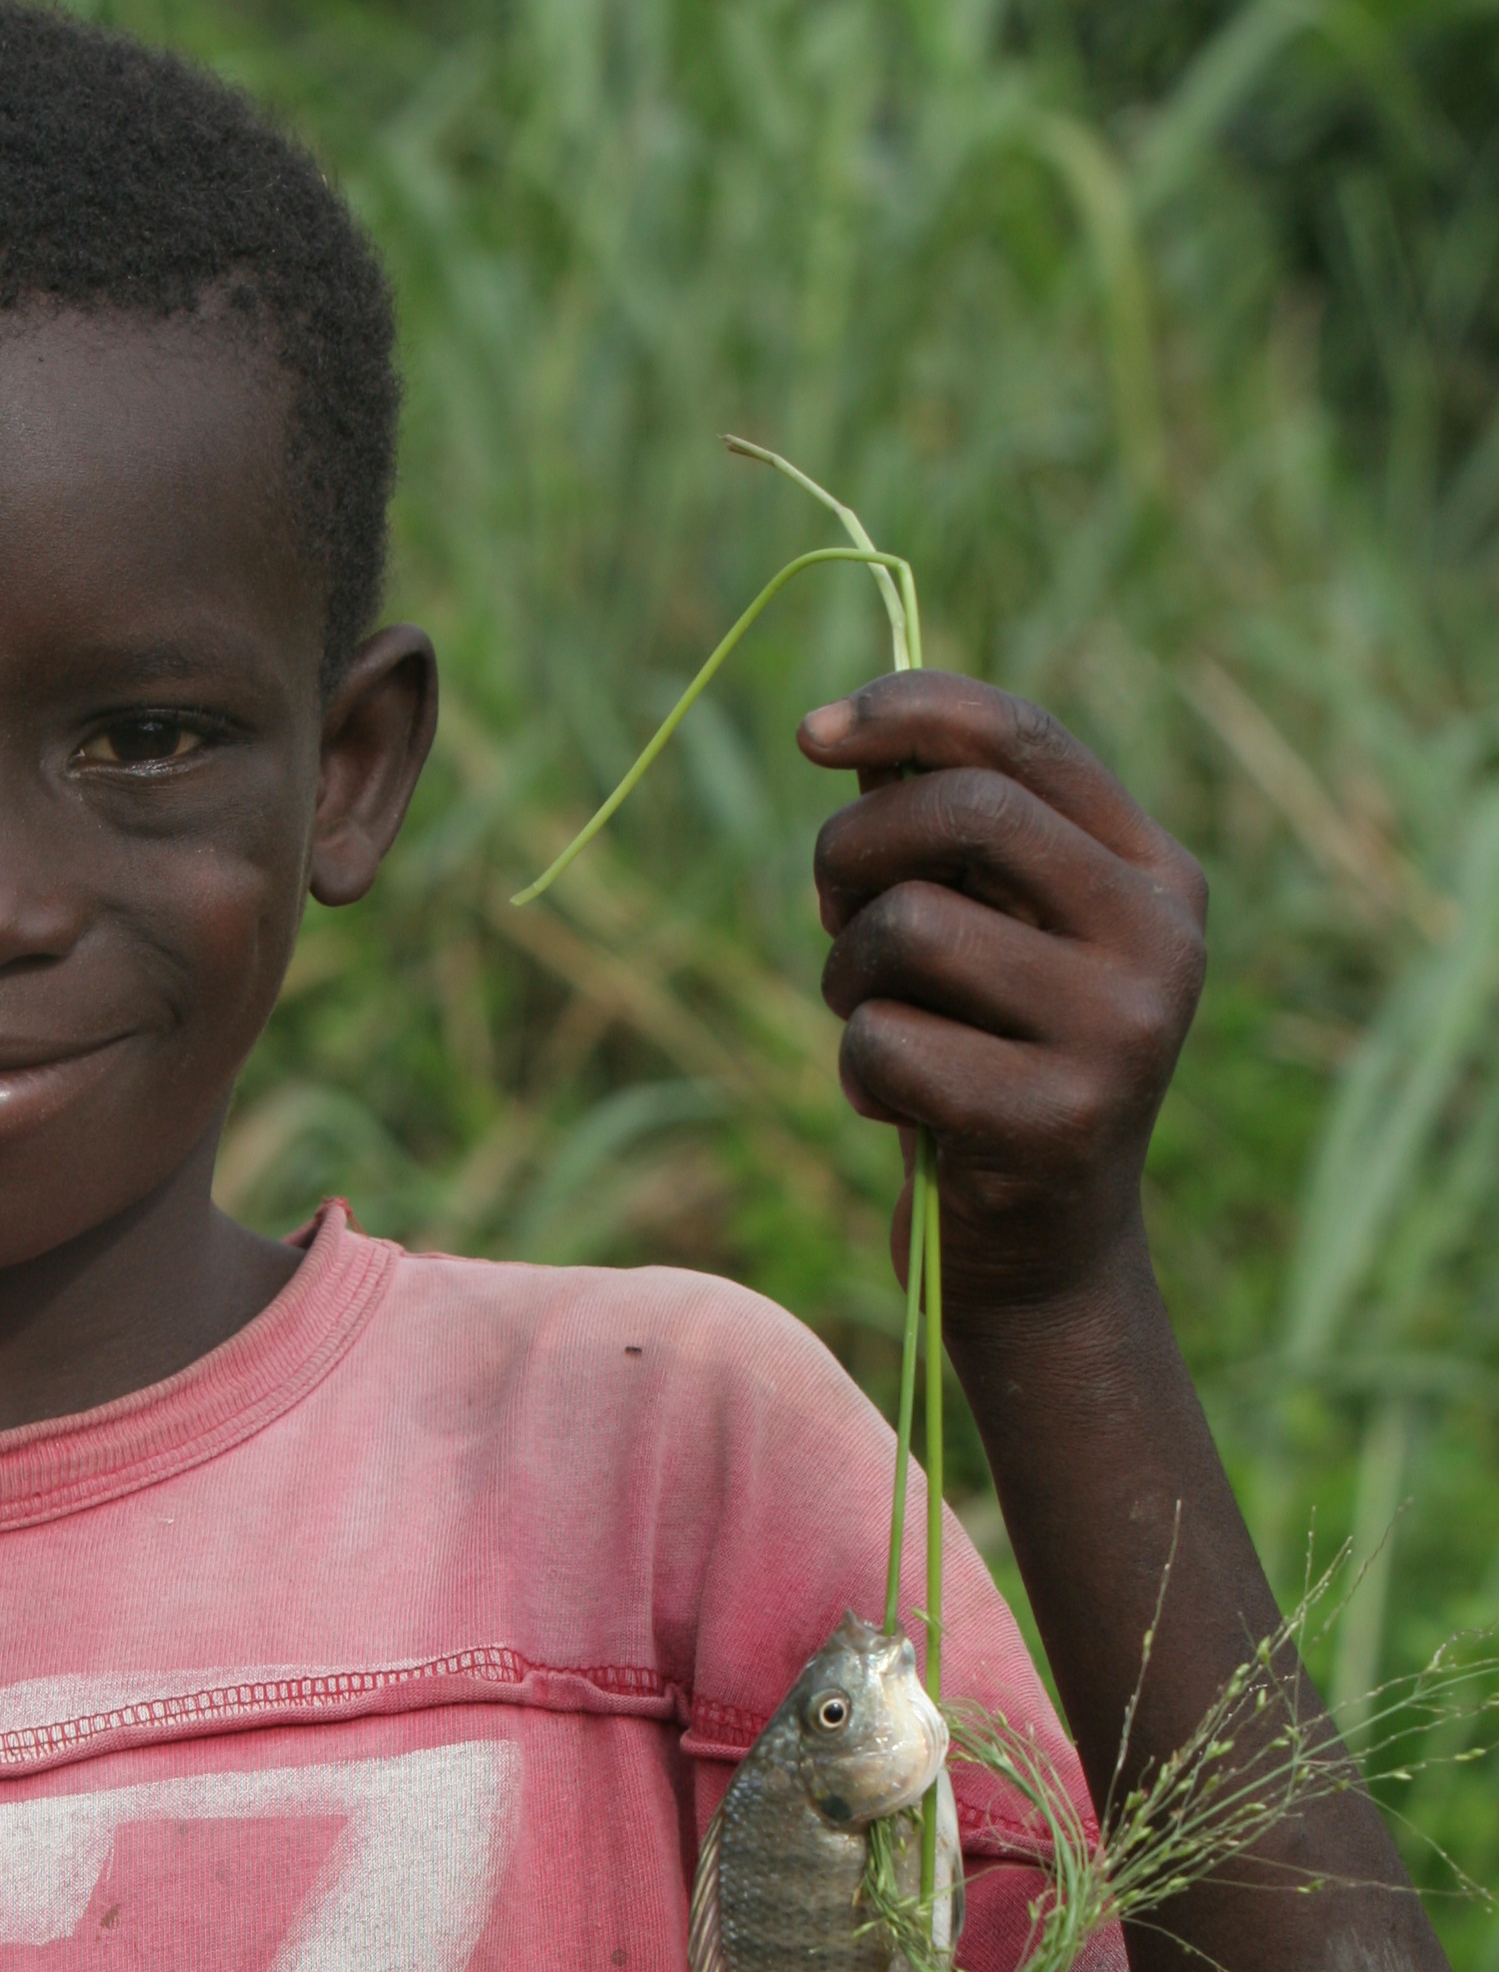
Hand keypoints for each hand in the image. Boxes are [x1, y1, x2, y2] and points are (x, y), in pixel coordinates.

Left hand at [800, 671, 1205, 1326]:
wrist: (1041, 1261)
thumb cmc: (987, 1071)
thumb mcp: (980, 940)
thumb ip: (941, 843)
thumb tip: (847, 739)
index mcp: (1154, 874)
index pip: (1025, 740)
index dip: (907, 710)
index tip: (812, 734)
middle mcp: (1160, 940)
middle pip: (963, 812)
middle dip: (852, 849)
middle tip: (828, 911)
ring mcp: (1120, 1033)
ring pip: (909, 926)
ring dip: (846, 975)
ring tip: (874, 1028)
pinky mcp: (1055, 1121)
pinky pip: (886, 1041)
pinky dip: (856, 1071)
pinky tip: (898, 1111)